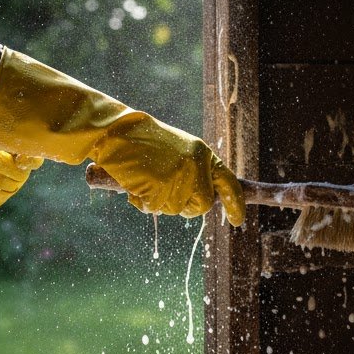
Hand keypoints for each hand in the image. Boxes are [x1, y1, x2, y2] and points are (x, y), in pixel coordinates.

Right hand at [0, 48, 245, 224]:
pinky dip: (142, 201)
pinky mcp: (159, 187)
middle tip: (164, 192)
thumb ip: (192, 171)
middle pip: (201, 205)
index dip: (236, 204)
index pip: (230, 183)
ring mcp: (178, 178)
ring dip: (158, 201)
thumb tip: (204, 200)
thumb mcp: (176, 150)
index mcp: (203, 154)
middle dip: (185, 206)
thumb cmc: (143, 142)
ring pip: (176, 209)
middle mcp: (196, 166)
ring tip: (144, 180)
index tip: (237, 221)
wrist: (116, 132)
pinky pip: (154, 208)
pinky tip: (134, 184)